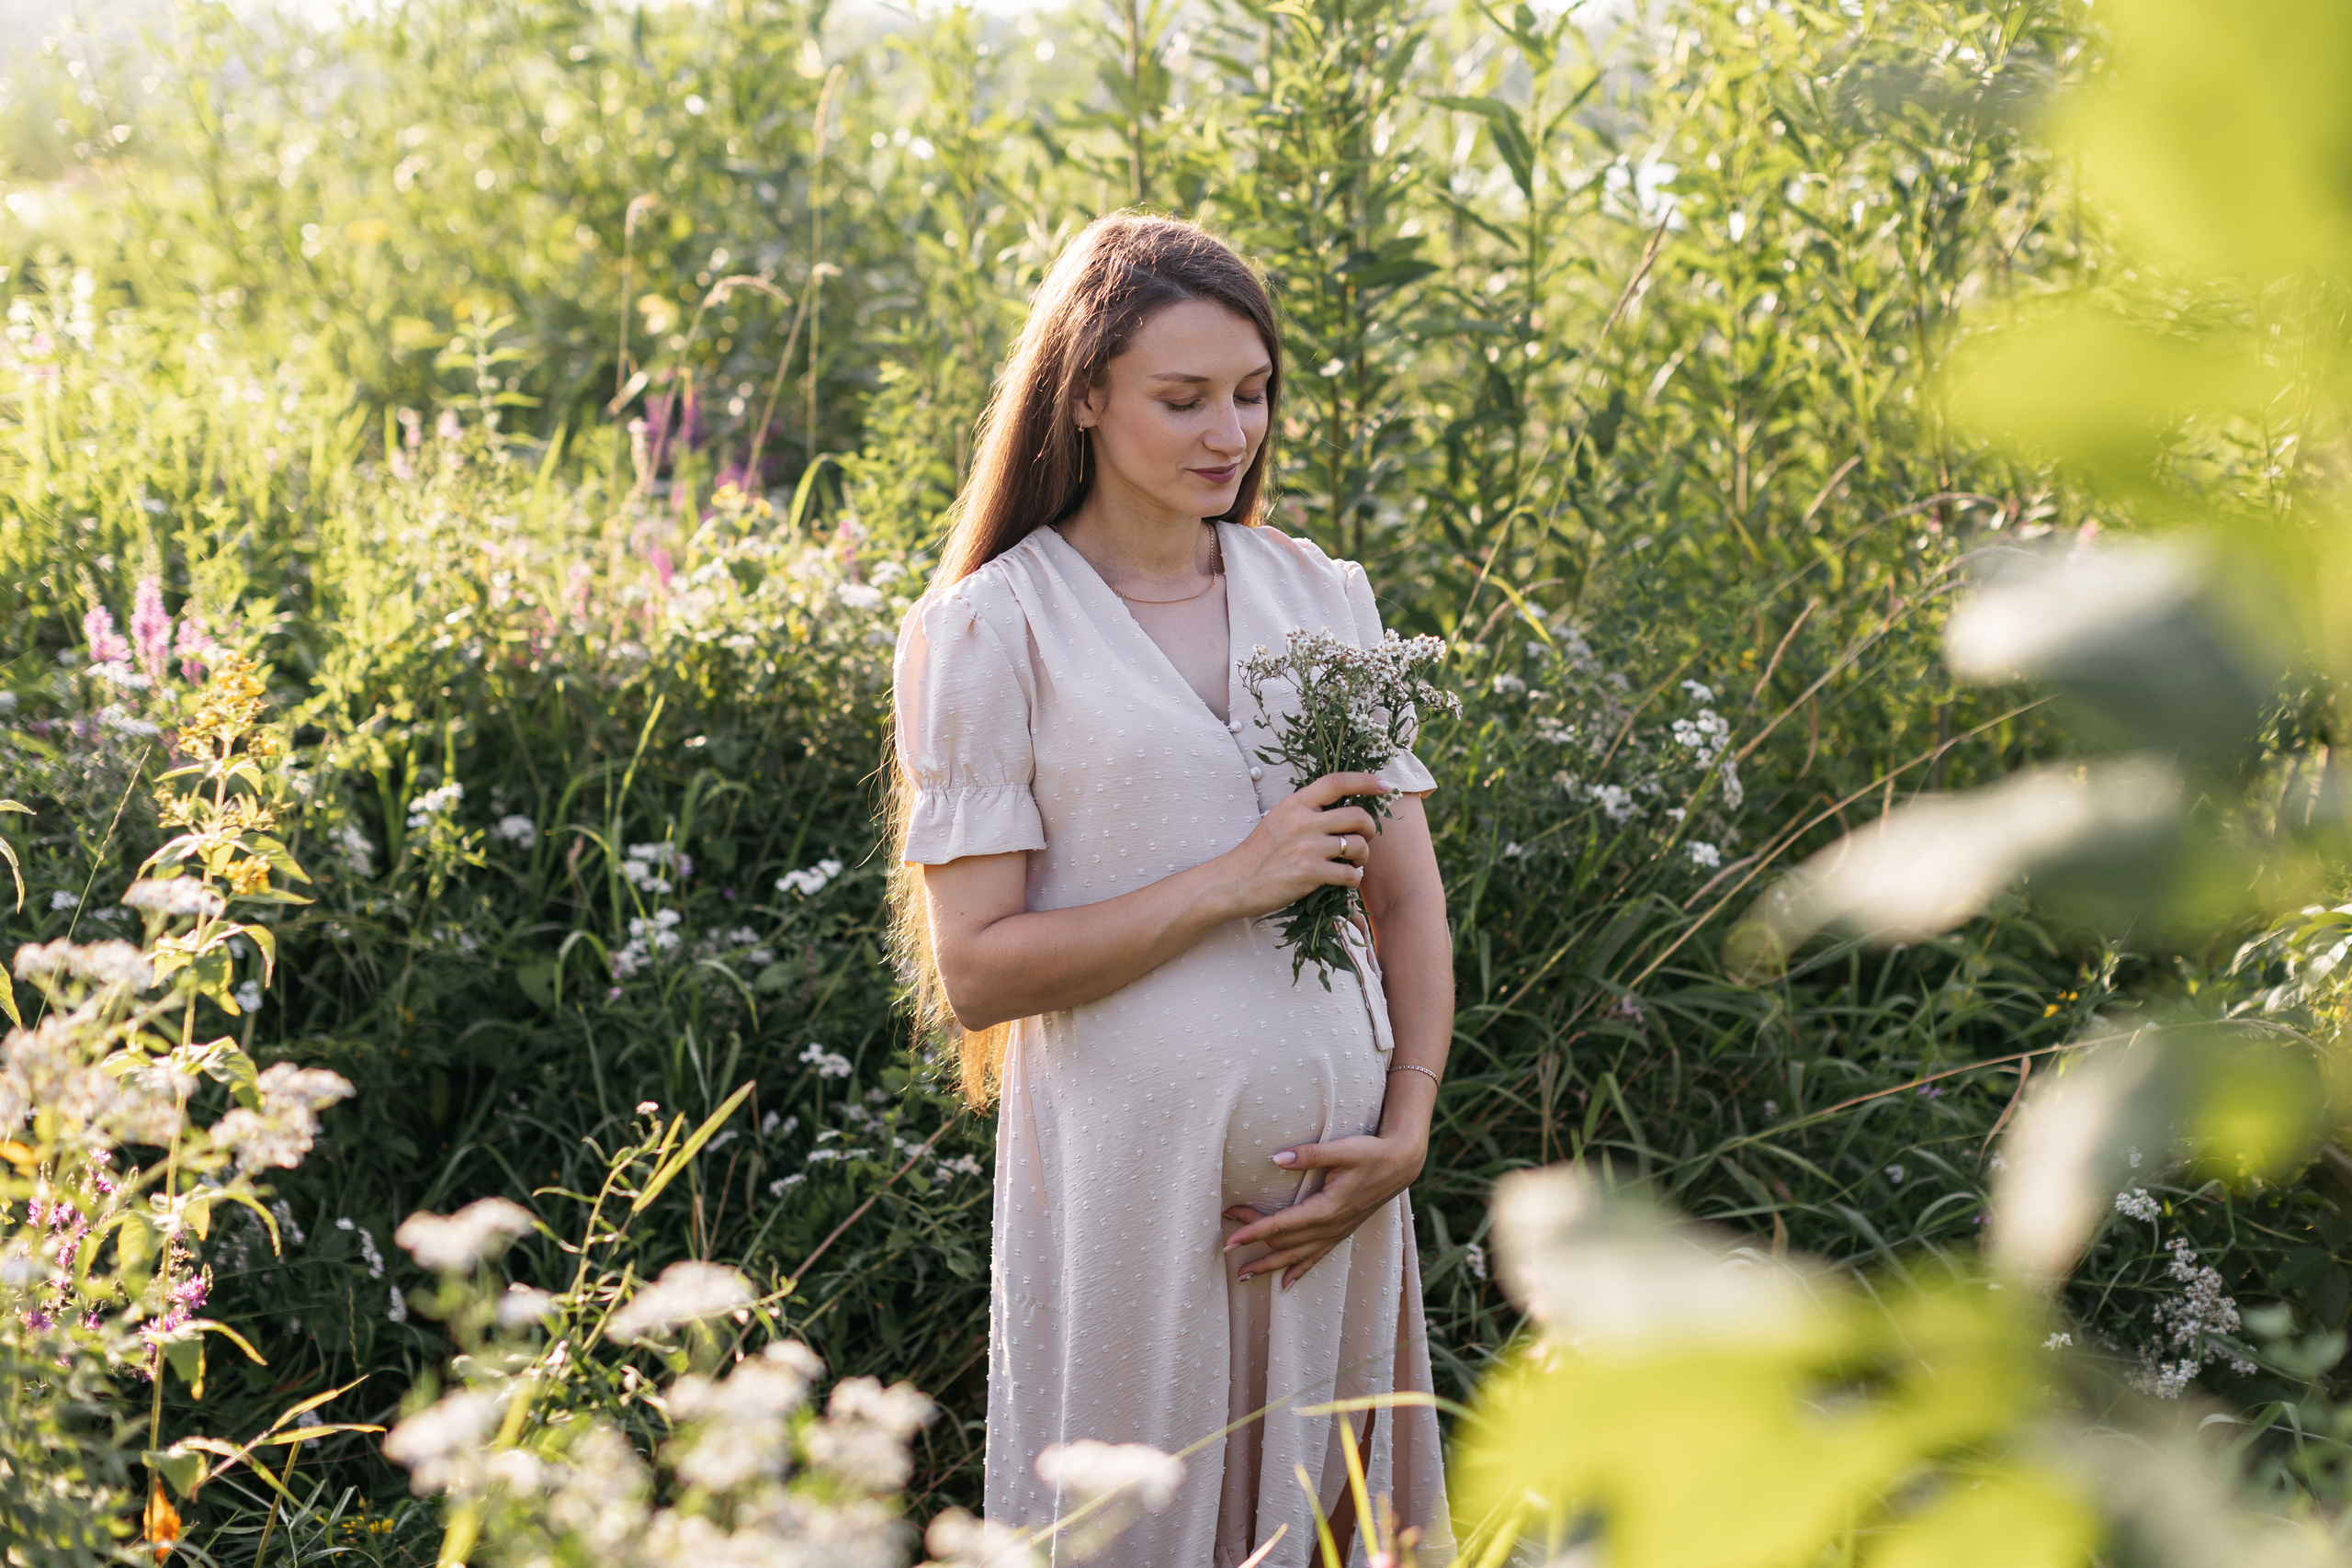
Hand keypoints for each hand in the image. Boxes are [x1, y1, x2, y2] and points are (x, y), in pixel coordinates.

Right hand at [1220, 771, 1389, 920]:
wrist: (1235, 882)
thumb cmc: (1258, 854)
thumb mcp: (1278, 820)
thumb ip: (1305, 812)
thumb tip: (1341, 812)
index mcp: (1295, 804)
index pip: (1337, 782)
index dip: (1365, 781)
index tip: (1385, 785)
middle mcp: (1303, 821)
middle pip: (1357, 816)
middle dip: (1370, 830)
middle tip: (1364, 840)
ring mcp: (1307, 846)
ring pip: (1358, 845)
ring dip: (1362, 857)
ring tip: (1352, 864)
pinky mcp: (1310, 872)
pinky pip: (1350, 874)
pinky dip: (1353, 879)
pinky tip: (1344, 880)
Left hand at [1221, 1128, 1428, 1289]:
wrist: (1401, 1165)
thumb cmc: (1372, 1154)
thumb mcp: (1343, 1149)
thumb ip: (1310, 1155)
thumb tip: (1277, 1158)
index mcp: (1327, 1208)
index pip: (1281, 1225)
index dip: (1253, 1232)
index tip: (1229, 1238)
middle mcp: (1330, 1227)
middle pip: (1283, 1243)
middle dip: (1253, 1244)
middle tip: (1225, 1244)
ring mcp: (1336, 1233)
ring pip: (1296, 1257)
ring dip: (1269, 1266)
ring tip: (1243, 1275)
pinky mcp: (1341, 1232)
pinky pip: (1316, 1259)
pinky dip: (1298, 1271)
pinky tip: (1284, 1284)